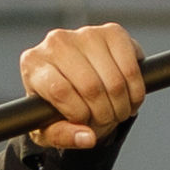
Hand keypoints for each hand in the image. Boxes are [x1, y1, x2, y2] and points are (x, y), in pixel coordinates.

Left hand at [16, 21, 142, 152]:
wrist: (76, 81)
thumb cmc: (56, 106)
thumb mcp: (49, 129)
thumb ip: (63, 136)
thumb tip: (88, 138)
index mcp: (33, 64)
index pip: (60, 90)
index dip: (79, 114)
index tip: (86, 124)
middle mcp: (56, 42)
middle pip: (90, 86)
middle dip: (104, 114)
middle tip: (106, 122)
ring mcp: (85, 34)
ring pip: (113, 80)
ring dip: (122, 105)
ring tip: (118, 113)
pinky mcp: (112, 31)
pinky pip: (131, 66)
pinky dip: (136, 90)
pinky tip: (130, 98)